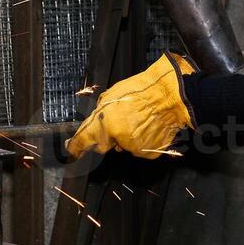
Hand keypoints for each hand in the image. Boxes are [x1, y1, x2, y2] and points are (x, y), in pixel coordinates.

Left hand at [66, 52, 196, 159]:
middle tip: (120, 120)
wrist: (172, 97)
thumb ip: (100, 113)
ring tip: (139, 119)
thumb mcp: (113, 94)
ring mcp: (135, 148)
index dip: (75, 147)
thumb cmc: (143, 91)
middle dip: (106, 136)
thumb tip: (95, 123)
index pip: (84, 141)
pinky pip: (139, 148)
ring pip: (123, 146)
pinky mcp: (149, 153)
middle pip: (104, 145)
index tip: (71, 152)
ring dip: (126, 137)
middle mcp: (119, 140)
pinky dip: (142, 140)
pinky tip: (149, 126)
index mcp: (106, 123)